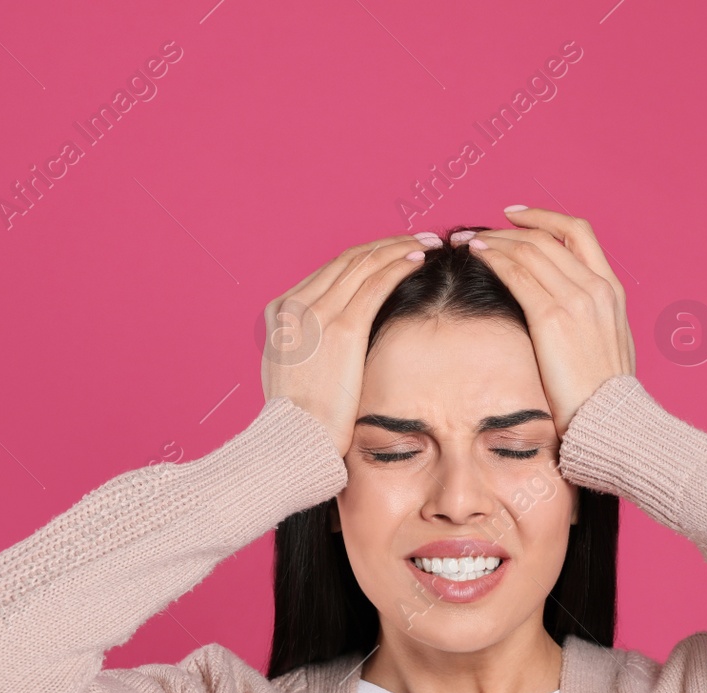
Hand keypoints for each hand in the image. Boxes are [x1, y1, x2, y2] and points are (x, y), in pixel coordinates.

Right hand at [260, 234, 431, 454]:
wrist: (295, 440)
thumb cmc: (301, 418)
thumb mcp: (294, 370)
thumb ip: (309, 344)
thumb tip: (334, 341)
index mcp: (281, 311)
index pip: (330, 270)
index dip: (366, 257)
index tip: (391, 253)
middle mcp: (296, 304)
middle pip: (347, 260)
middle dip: (385, 245)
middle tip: (416, 239)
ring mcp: (316, 314)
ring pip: (363, 264)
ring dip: (398, 248)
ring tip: (425, 244)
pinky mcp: (341, 328)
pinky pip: (374, 284)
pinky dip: (398, 265)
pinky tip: (418, 260)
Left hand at [463, 207, 635, 435]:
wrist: (609, 417)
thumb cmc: (603, 392)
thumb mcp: (608, 342)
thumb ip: (590, 317)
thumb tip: (565, 312)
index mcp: (612, 289)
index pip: (577, 233)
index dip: (543, 217)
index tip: (514, 216)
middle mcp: (596, 286)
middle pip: (546, 237)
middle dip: (507, 229)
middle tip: (477, 230)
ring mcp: (576, 299)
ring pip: (528, 249)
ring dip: (493, 239)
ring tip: (466, 240)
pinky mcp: (552, 318)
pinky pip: (516, 272)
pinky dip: (493, 257)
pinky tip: (475, 254)